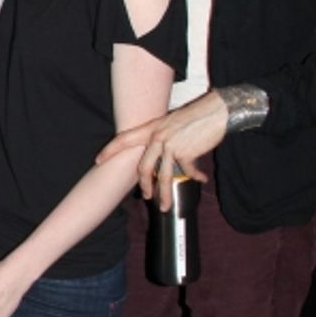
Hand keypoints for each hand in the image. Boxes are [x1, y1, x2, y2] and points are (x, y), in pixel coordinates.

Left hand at [96, 89, 226, 209]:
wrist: (217, 110)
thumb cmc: (196, 116)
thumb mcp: (171, 122)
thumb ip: (161, 137)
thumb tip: (160, 155)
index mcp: (152, 128)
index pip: (124, 139)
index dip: (110, 150)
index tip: (99, 160)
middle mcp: (158, 137)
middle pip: (143, 167)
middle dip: (144, 185)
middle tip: (146, 196)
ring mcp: (171, 145)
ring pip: (162, 177)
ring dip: (163, 194)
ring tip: (164, 206)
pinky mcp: (186, 153)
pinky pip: (187, 171)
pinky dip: (195, 177)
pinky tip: (200, 179)